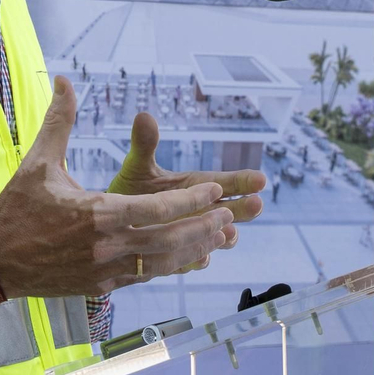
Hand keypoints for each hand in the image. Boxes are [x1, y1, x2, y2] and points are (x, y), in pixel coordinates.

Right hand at [0, 77, 233, 297]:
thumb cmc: (15, 208)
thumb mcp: (39, 162)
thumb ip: (59, 121)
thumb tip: (64, 81)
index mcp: (97, 214)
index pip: (157, 209)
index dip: (191, 201)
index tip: (216, 191)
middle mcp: (106, 247)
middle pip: (169, 239)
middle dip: (202, 227)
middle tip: (230, 215)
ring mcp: (105, 272)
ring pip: (162, 263)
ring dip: (194, 249)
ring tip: (219, 236)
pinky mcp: (100, 288)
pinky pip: (146, 276)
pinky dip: (170, 266)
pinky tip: (187, 257)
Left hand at [108, 111, 266, 251]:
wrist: (112, 221)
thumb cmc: (130, 189)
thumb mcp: (137, 166)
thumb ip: (145, 144)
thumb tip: (143, 115)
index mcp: (196, 187)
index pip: (225, 182)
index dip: (243, 181)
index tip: (260, 179)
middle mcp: (200, 211)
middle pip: (229, 210)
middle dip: (244, 209)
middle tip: (257, 204)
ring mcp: (191, 234)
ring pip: (217, 237)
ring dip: (225, 235)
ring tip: (230, 233)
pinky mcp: (178, 255)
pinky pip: (192, 259)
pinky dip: (198, 258)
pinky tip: (202, 257)